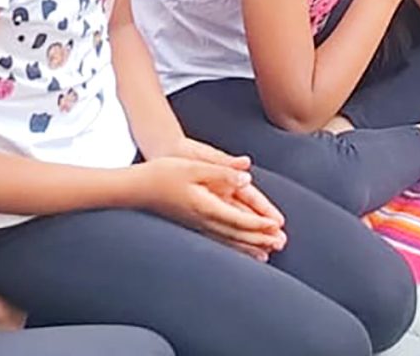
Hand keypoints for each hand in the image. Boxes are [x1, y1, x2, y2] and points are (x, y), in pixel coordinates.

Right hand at [139, 154, 287, 256]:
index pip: (239, 218)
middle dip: (260, 239)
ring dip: (249, 247)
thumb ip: (221, 172)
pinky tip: (240, 251)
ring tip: (268, 254)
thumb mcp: (193, 166)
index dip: (259, 223)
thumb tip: (246, 177)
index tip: (277, 226)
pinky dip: (233, 246)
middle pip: (237, 234)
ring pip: (228, 240)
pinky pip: (218, 240)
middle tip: (281, 243)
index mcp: (206, 205)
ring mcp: (197, 225)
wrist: (137, 188)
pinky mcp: (193, 225)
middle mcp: (203, 220)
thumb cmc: (163, 173)